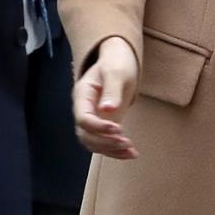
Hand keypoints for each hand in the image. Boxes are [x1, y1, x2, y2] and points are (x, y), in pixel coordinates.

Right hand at [73, 36, 139, 159]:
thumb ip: (112, 89)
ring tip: (131, 151)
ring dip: (110, 150)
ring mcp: (93, 119)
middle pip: (85, 135)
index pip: (83, 118)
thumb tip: (106, 110)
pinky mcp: (103, 125)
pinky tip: (132, 154)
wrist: (119, 60)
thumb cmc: (116, 62)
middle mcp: (84, 110)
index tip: (118, 129)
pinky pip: (104, 143)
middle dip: (105, 143)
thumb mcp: (116, 71)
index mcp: (82, 95)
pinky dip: (116, 151)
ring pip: (93, 143)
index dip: (98, 127)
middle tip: (126, 142)